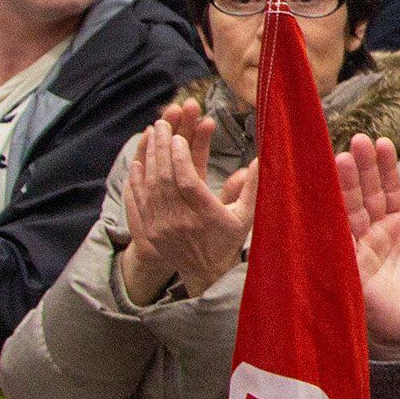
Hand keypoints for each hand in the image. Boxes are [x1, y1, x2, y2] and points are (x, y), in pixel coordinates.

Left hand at [121, 106, 251, 303]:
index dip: (180, 157)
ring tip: (152, 134)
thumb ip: (253, 186)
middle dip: (162, 147)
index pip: (187, 181)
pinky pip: (139, 201)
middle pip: (165, 179)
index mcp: (206, 216)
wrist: (205, 274)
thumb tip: (263, 158)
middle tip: (162, 124)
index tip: (177, 137)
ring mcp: (162, 227)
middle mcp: (181, 221)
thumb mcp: (246, 215)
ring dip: (149, 158)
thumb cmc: (228, 240)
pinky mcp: (149, 231)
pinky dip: (137, 180)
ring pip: (150, 186)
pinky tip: (138, 163)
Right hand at [341, 135, 399, 353]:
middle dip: (360, 169)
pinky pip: (338, 243)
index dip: (384, 167)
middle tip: (357, 141)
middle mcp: (374, 233)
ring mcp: (359, 250)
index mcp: (396, 224)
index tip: (382, 142)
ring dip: (343, 188)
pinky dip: (332, 222)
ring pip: (348, 212)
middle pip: (364, 194)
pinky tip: (327, 200)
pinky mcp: (350, 270)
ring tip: (341, 159)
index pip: (388, 189)